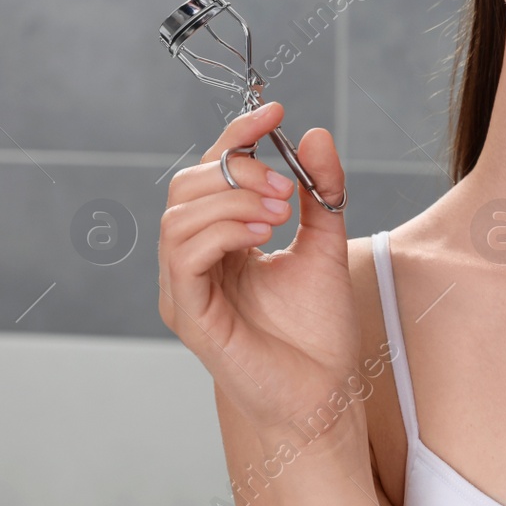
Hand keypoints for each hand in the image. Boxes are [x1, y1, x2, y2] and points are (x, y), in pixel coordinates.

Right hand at [158, 100, 358, 441]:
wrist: (324, 393)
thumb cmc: (318, 330)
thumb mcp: (325, 243)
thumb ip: (321, 190)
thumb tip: (314, 133)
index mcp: (221, 242)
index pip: (212, 173)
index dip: (238, 137)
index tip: (276, 112)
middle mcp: (194, 262)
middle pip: (187, 187)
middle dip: (236, 171)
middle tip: (285, 187)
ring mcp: (185, 289)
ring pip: (179, 218)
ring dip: (233, 202)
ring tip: (280, 214)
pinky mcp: (189, 315)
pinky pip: (183, 258)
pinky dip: (220, 233)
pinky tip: (261, 236)